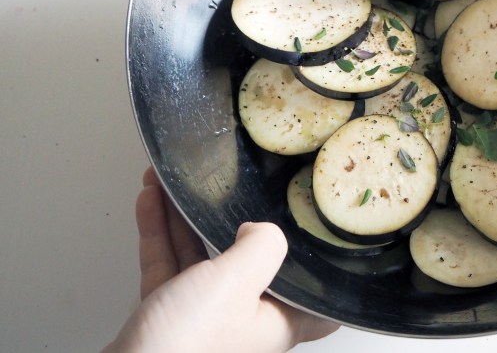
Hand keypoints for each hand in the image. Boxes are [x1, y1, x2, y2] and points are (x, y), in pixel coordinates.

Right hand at [103, 167, 338, 351]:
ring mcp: (204, 318)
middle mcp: (245, 319)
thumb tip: (262, 229)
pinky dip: (159, 233)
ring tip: (171, 182)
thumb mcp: (237, 283)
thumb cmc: (185, 344)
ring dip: (184, 218)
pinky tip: (149, 201)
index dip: (324, 268)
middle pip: (247, 261)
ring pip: (200, 257)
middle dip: (231, 219)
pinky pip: (168, 265)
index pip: (315, 297)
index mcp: (277, 320)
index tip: (321, 233)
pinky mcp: (167, 316)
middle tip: (222, 183)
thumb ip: (261, 246)